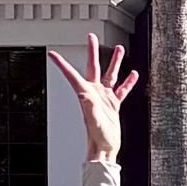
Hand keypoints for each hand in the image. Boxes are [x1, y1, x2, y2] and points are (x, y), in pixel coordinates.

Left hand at [48, 35, 139, 163]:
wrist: (105, 148)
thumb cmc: (98, 137)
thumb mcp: (93, 120)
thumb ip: (89, 107)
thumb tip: (83, 94)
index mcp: (86, 94)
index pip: (72, 75)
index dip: (62, 64)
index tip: (53, 54)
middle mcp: (94, 93)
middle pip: (93, 67)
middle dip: (93, 52)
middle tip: (92, 36)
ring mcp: (104, 98)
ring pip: (111, 75)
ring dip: (115, 62)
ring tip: (120, 49)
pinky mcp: (114, 105)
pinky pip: (122, 89)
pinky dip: (128, 81)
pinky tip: (133, 74)